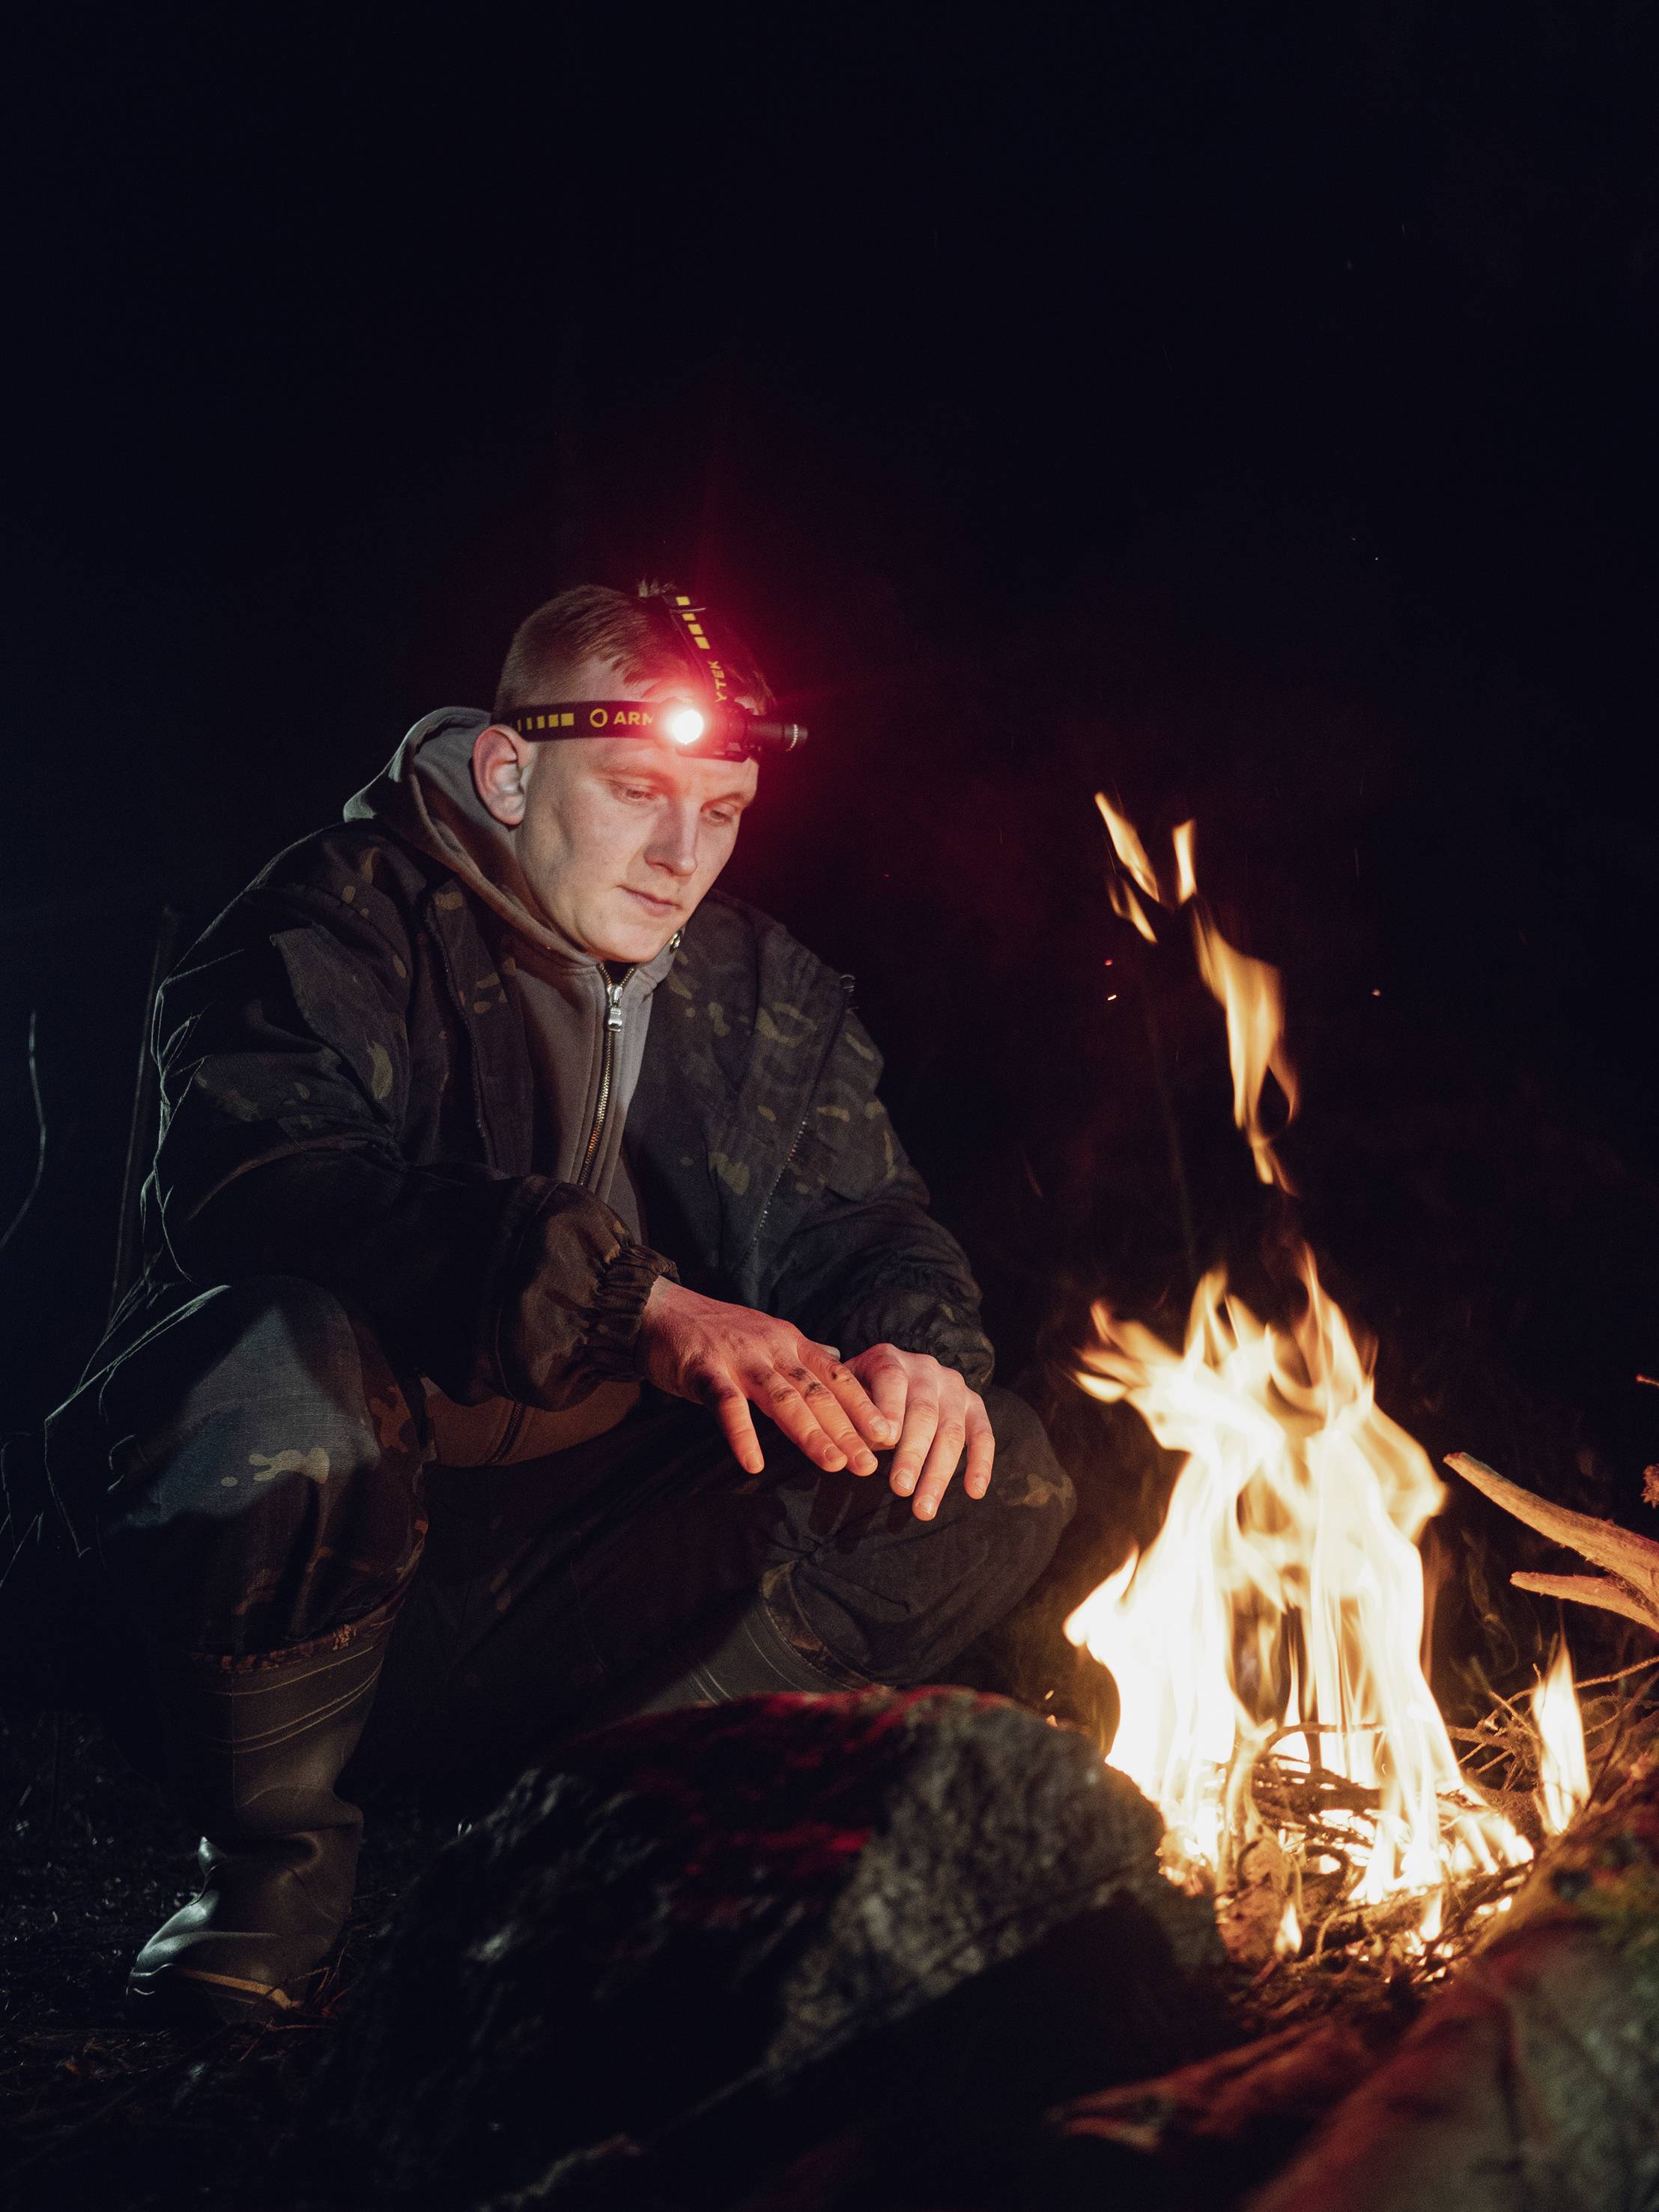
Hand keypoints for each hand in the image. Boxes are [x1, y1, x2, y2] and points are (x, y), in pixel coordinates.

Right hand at [638, 1280, 897, 1477]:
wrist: (659, 1309)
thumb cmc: (714, 1332)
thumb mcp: (766, 1337)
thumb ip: (800, 1355)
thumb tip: (837, 1362)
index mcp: (790, 1342)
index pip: (836, 1376)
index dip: (863, 1405)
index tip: (889, 1436)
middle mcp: (773, 1348)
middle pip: (817, 1392)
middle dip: (847, 1429)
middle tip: (870, 1465)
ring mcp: (740, 1358)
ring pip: (783, 1398)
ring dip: (810, 1433)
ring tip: (833, 1464)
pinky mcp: (704, 1370)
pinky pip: (727, 1405)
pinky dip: (742, 1434)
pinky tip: (754, 1463)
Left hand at [843, 1344, 994, 1519]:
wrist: (890, 1375)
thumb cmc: (860, 1394)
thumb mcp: (847, 1397)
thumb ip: (853, 1419)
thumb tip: (859, 1455)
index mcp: (889, 1359)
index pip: (891, 1380)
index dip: (890, 1409)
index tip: (885, 1440)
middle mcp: (925, 1368)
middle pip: (923, 1412)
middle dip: (912, 1454)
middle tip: (900, 1489)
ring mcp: (953, 1386)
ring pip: (952, 1430)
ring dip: (938, 1473)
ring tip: (924, 1509)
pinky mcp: (973, 1404)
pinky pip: (983, 1434)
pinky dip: (981, 1463)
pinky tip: (974, 1491)